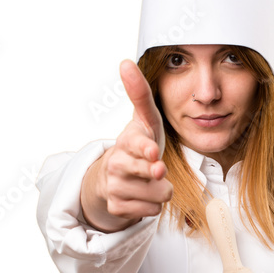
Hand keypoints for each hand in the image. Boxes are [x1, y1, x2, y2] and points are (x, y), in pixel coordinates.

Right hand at [81, 59, 172, 229]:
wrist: (113, 176)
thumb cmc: (137, 144)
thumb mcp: (143, 119)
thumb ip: (140, 94)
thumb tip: (125, 62)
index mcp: (126, 142)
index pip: (136, 145)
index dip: (145, 150)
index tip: (154, 154)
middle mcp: (117, 165)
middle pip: (148, 174)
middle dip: (156, 173)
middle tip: (159, 170)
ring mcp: (116, 188)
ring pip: (156, 195)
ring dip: (160, 189)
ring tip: (150, 180)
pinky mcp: (117, 208)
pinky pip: (150, 211)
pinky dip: (152, 204)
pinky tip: (143, 194)